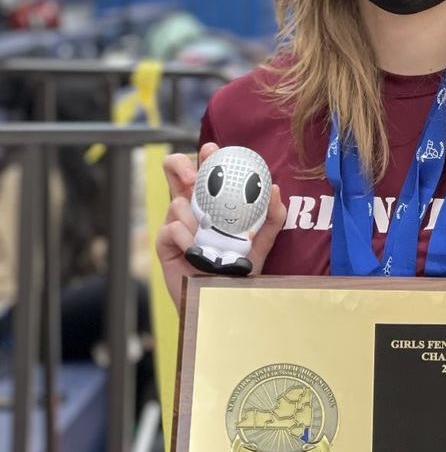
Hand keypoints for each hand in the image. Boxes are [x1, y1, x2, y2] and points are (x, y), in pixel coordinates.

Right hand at [156, 142, 285, 310]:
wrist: (225, 300)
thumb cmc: (240, 268)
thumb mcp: (262, 241)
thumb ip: (272, 217)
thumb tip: (274, 189)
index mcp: (212, 201)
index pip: (204, 170)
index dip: (204, 156)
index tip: (211, 150)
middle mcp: (191, 208)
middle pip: (175, 172)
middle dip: (181, 166)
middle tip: (192, 176)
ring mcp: (176, 224)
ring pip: (177, 203)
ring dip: (195, 218)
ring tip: (208, 238)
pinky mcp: (165, 244)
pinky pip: (171, 228)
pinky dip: (186, 237)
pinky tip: (196, 250)